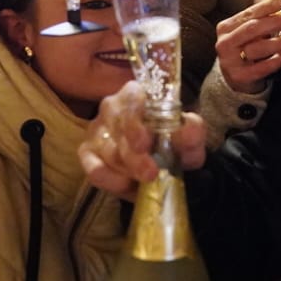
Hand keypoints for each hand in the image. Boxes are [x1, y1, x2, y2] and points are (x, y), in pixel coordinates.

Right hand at [78, 82, 207, 199]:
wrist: (162, 157)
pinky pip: (92, 167)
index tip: (145, 143)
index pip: (131, 97)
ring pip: (107, 149)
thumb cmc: (172, 140)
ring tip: (146, 181)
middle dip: (134, 154)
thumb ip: (192, 131)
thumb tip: (188, 128)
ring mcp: (97, 130)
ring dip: (126, 168)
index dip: (136, 120)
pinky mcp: (88, 154)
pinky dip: (109, 179)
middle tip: (151, 173)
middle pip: (118, 127)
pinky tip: (125, 185)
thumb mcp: (187, 137)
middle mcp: (112, 108)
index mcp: (136, 94)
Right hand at [215, 0, 280, 92]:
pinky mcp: (240, 77)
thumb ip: (276, 15)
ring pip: (257, 48)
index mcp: (227, 27)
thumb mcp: (258, 30)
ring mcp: (230, 61)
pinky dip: (275, 61)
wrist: (238, 77)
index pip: (248, 13)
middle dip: (275, 22)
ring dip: (279, 42)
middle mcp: (225, 42)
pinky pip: (260, 68)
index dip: (266, 6)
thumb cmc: (249, 48)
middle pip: (252, 28)